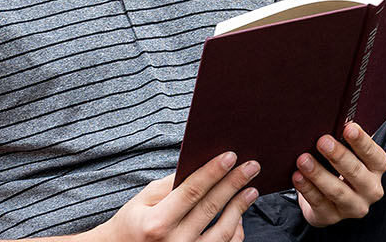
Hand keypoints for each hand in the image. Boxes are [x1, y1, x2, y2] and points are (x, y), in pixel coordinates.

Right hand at [87, 151, 259, 241]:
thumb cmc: (133, 224)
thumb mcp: (143, 200)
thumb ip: (171, 184)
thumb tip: (201, 164)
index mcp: (157, 223)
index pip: (192, 192)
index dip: (213, 172)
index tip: (231, 155)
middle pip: (211, 207)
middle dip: (234, 183)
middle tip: (252, 166)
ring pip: (224, 230)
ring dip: (240, 207)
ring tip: (252, 189)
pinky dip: (236, 230)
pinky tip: (240, 214)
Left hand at [292, 122, 385, 226]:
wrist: (329, 197)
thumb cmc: (340, 166)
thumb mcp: (348, 152)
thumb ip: (344, 139)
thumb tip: (330, 119)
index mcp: (378, 168)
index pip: (373, 154)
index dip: (361, 141)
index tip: (349, 127)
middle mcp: (371, 189)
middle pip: (355, 172)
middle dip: (338, 156)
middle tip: (322, 141)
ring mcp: (353, 206)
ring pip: (337, 191)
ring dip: (319, 174)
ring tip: (303, 159)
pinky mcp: (332, 217)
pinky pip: (318, 203)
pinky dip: (307, 189)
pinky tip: (297, 176)